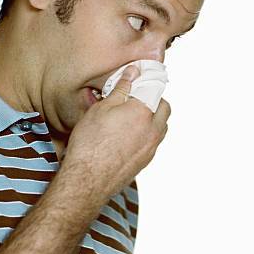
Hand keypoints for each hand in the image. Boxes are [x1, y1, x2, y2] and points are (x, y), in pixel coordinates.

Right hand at [63, 65, 169, 203]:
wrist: (89, 178)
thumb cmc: (91, 144)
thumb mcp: (101, 108)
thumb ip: (121, 89)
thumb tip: (132, 74)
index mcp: (143, 112)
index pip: (155, 89)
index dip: (147, 82)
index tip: (138, 79)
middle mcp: (153, 130)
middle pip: (164, 108)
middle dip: (154, 100)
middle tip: (135, 98)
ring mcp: (152, 147)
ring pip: (162, 126)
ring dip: (153, 118)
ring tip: (131, 116)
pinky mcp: (147, 160)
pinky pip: (154, 141)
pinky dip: (147, 133)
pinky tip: (128, 135)